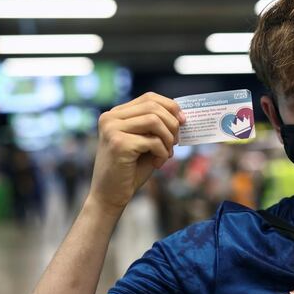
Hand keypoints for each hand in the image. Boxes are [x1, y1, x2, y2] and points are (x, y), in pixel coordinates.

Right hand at [88, 92, 184, 212]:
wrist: (111, 195)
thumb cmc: (131, 169)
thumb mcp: (146, 143)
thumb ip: (157, 127)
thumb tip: (181, 116)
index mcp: (116, 114)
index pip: (149, 97)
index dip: (171, 106)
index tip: (183, 121)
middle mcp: (110, 118)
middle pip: (154, 107)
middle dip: (172, 125)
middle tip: (175, 143)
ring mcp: (112, 129)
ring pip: (155, 121)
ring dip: (168, 139)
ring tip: (166, 154)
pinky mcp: (119, 144)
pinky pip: (153, 141)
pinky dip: (162, 153)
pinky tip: (157, 164)